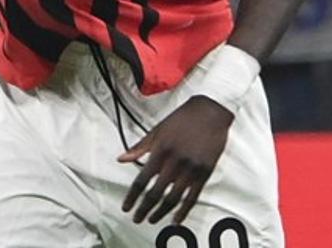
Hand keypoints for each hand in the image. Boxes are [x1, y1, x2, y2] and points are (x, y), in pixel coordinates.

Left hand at [119, 95, 233, 225]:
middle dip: (144, 209)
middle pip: (156, 193)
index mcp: (161, 150)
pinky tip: (176, 220)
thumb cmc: (183, 118)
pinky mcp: (204, 172)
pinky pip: (192, 197)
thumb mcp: (158, 130)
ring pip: (173, 198)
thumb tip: (122, 159)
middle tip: (137, 218)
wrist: (210, 111)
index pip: (142, 179)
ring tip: (152, 219)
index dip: (133, 196)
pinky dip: (183, 211)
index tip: (127, 207)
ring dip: (161, 212)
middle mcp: (175, 161)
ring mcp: (191, 169)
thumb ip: (140, 147)